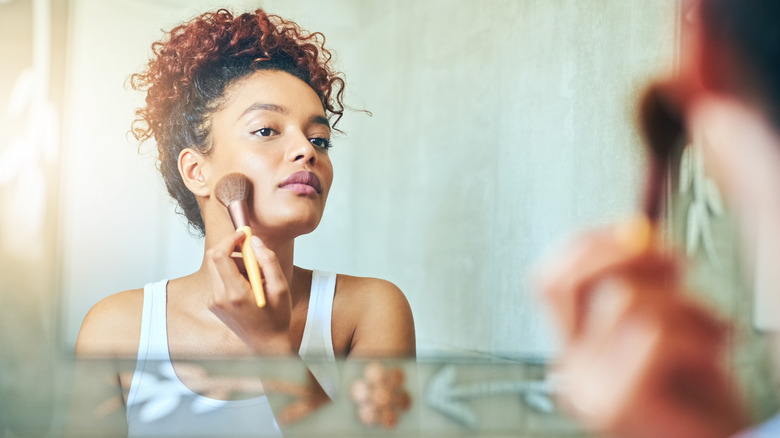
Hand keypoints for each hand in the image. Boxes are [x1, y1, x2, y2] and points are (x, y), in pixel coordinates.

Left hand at [205, 230, 292, 354]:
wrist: (266, 344)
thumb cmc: (276, 318)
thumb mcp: (280, 288)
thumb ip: (268, 261)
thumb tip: (254, 241)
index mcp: (235, 293)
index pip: (219, 255)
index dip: (230, 239)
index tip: (244, 235)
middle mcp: (219, 297)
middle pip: (213, 258)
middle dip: (231, 248)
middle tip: (251, 252)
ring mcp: (214, 301)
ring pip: (216, 267)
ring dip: (234, 263)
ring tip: (255, 276)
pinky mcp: (213, 303)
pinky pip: (218, 278)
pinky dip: (232, 274)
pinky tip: (248, 285)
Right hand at [536, 224, 748, 437]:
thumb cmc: (702, 399)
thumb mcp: (668, 325)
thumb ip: (642, 284)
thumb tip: (636, 233)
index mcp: (575, 351)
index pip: (548, 281)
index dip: (584, 246)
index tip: (628, 231)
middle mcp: (570, 371)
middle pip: (565, 282)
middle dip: (626, 256)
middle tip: (674, 265)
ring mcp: (587, 389)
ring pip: (623, 299)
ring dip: (685, 307)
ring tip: (708, 334)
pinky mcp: (615, 402)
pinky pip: (653, 332)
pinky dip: (698, 336)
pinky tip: (710, 361)